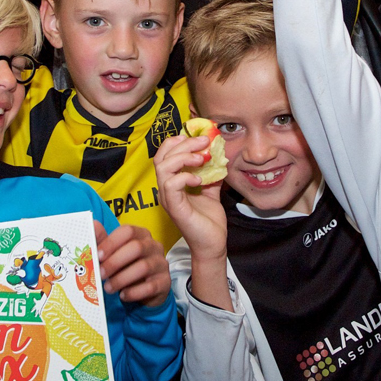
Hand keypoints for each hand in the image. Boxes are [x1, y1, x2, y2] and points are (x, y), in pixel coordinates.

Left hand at [93, 219, 169, 305]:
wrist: (146, 290)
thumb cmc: (127, 267)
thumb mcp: (113, 254)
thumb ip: (103, 241)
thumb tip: (93, 225)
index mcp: (141, 235)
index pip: (128, 231)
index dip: (111, 242)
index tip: (97, 255)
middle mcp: (154, 246)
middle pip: (136, 247)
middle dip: (115, 262)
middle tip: (100, 274)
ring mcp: (161, 264)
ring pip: (143, 267)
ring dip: (121, 279)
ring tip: (108, 288)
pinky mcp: (165, 282)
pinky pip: (150, 287)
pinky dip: (133, 292)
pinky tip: (123, 295)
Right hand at [152, 135, 228, 261]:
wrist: (212, 244)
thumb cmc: (209, 220)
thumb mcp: (211, 190)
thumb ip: (211, 173)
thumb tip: (218, 154)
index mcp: (172, 182)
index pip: (164, 155)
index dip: (177, 141)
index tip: (197, 136)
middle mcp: (165, 189)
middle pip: (163, 156)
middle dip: (184, 144)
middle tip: (204, 141)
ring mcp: (168, 198)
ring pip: (163, 167)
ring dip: (184, 157)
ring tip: (202, 158)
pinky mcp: (174, 207)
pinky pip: (171, 185)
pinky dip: (185, 176)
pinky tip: (200, 179)